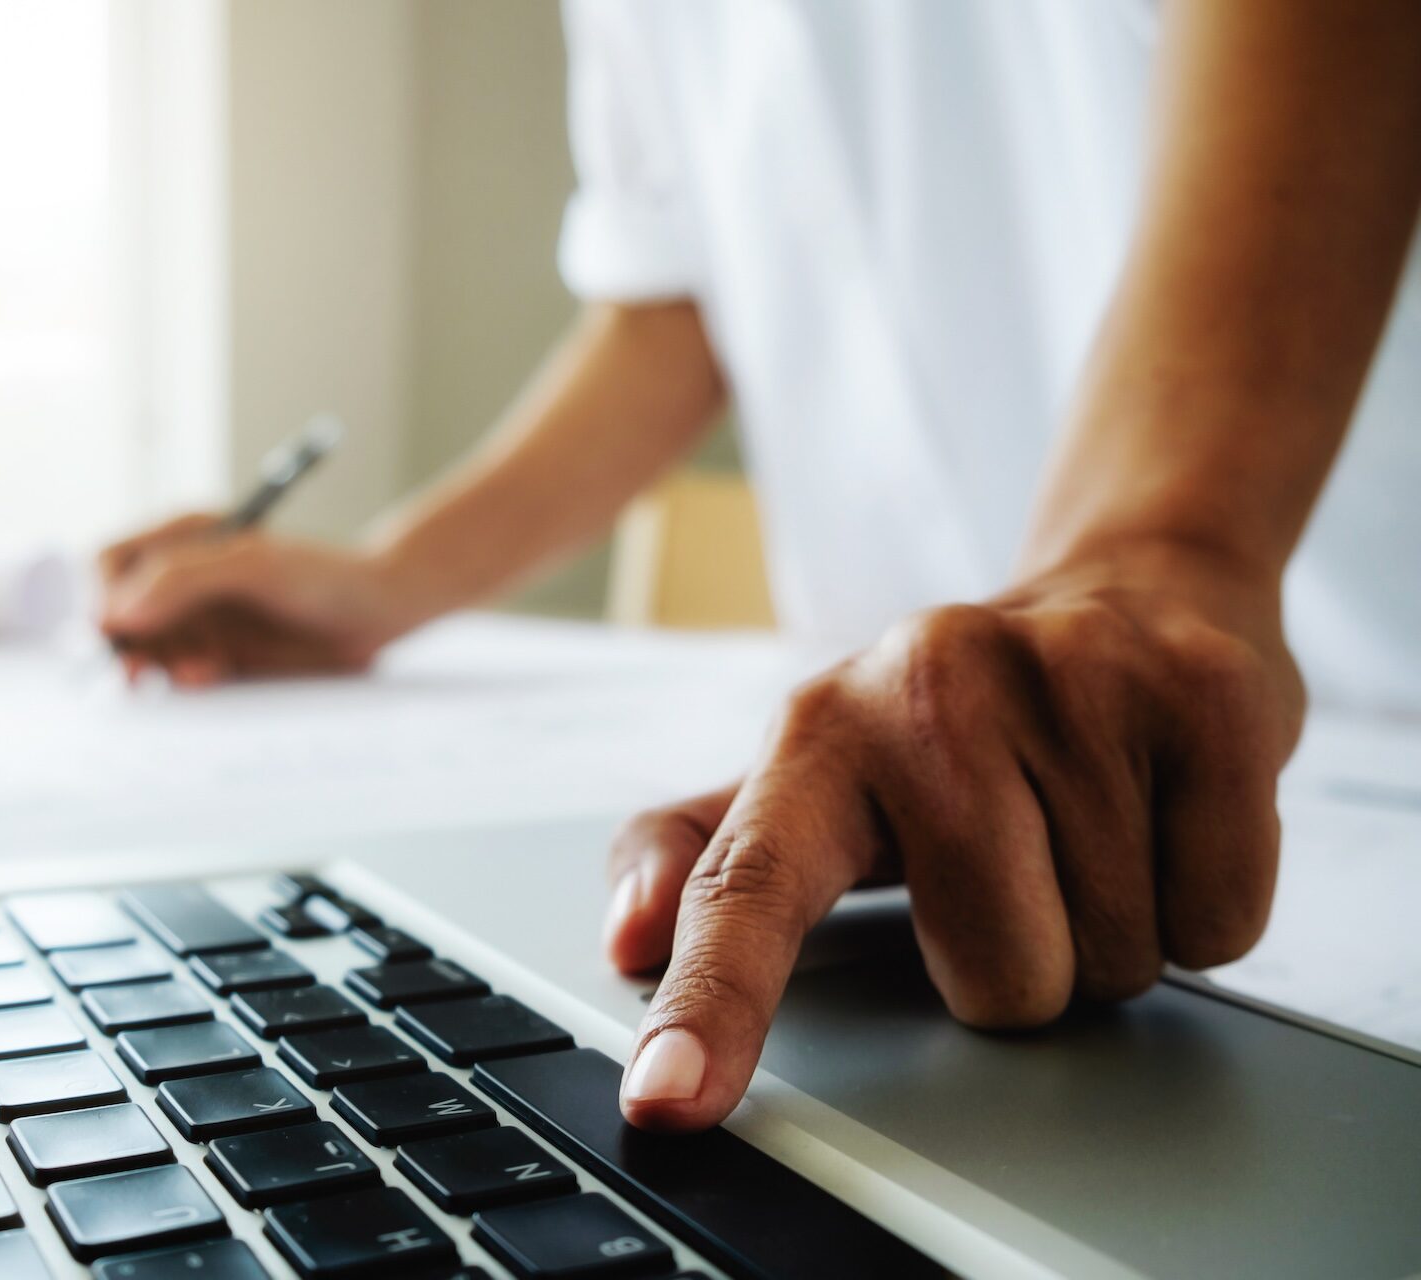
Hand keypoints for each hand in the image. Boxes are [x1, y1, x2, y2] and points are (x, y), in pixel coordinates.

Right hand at [98, 514, 424, 685]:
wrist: (377, 614)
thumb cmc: (323, 574)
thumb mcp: (253, 566)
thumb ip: (183, 580)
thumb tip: (117, 612)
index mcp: (181, 535)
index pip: (108, 564)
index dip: (101, 597)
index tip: (112, 631)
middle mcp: (179, 575)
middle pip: (116, 613)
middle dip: (121, 645)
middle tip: (136, 676)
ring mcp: (196, 616)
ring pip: (141, 649)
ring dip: (157, 665)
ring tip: (202, 669)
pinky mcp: (215, 653)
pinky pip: (174, 673)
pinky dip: (183, 678)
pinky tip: (213, 674)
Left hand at [604, 541, 1304, 1130]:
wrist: (1126, 593)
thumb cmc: (952, 725)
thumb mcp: (813, 779)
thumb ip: (702, 856)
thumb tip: (626, 937)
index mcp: (817, 732)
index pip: (751, 886)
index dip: (712, 1003)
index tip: (666, 1100)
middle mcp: (927, 687)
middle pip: (998, 983)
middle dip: (1028, 962)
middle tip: (1027, 863)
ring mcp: (1068, 677)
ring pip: (1109, 960)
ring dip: (1112, 930)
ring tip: (1092, 829)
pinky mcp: (1198, 692)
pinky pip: (1217, 919)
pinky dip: (1203, 902)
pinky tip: (1167, 813)